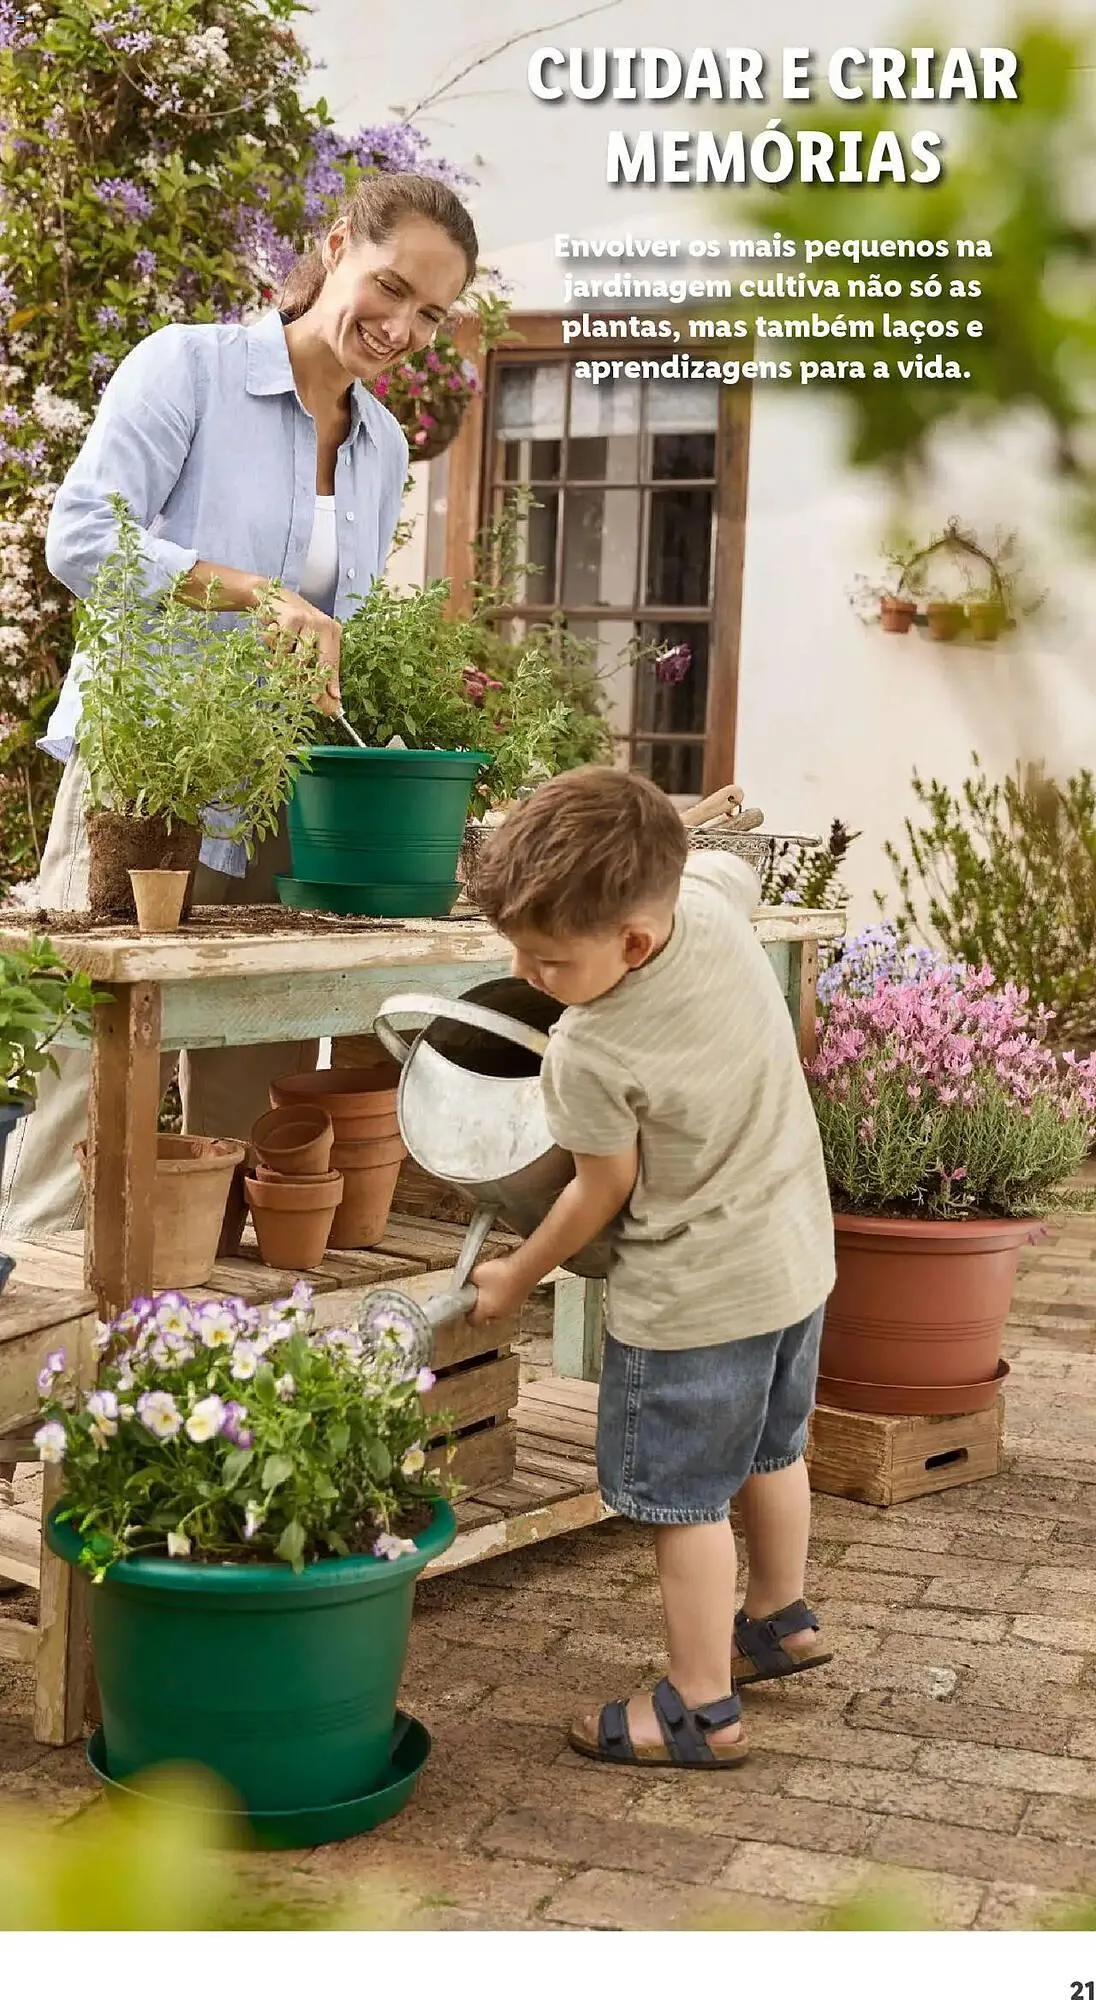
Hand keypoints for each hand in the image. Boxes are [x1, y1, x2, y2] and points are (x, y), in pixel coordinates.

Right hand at [262, 588, 341, 715]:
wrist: (269, 595)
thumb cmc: (289, 623)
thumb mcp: (306, 642)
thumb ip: (315, 665)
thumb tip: (329, 697)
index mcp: (332, 631)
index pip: (333, 664)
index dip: (331, 686)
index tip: (332, 705)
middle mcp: (324, 625)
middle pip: (321, 664)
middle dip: (313, 686)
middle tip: (307, 699)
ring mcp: (309, 621)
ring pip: (300, 660)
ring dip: (289, 672)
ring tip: (280, 670)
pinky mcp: (292, 619)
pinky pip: (284, 651)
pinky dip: (276, 659)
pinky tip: (272, 654)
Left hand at [469, 1257, 530, 1325]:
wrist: (525, 1268)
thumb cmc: (501, 1273)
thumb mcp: (476, 1273)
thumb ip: (468, 1281)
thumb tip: (467, 1282)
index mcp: (485, 1311)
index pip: (472, 1320)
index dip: (466, 1313)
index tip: (464, 1305)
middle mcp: (499, 1313)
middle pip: (486, 1315)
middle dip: (480, 1305)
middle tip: (476, 1293)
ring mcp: (512, 1308)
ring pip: (498, 1308)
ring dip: (494, 1300)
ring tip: (491, 1284)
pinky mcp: (521, 1300)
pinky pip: (508, 1301)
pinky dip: (504, 1294)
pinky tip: (503, 1281)